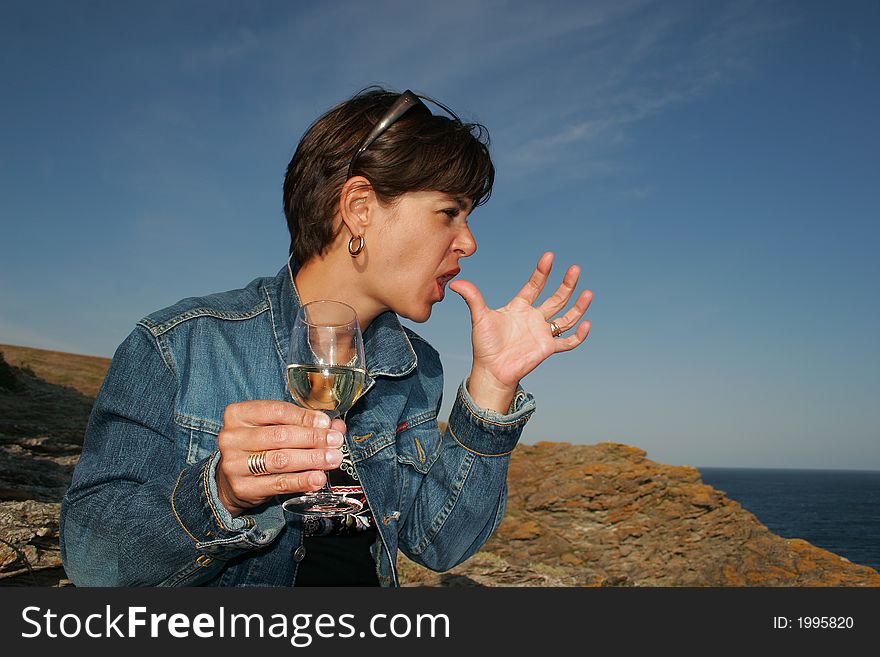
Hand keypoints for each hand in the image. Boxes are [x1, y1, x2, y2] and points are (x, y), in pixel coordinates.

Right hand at [215, 401, 345, 516]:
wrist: (231, 480)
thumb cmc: (257, 447)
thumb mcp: (274, 429)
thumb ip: (303, 424)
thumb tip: (335, 426)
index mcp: (238, 414)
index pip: (277, 411)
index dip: (305, 417)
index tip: (326, 423)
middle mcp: (232, 437)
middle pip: (280, 436)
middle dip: (313, 438)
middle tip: (335, 441)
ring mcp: (234, 464)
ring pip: (281, 460)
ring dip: (312, 459)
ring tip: (333, 459)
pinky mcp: (242, 487)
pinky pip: (278, 483)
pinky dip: (302, 481)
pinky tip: (318, 478)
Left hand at [448, 251, 591, 401]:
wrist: (491, 370)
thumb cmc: (484, 345)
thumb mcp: (479, 318)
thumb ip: (472, 298)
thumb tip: (456, 283)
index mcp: (519, 307)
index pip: (534, 285)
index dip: (542, 271)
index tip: (549, 256)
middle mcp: (534, 318)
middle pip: (556, 298)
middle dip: (566, 284)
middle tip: (575, 269)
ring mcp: (542, 333)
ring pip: (566, 317)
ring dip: (578, 306)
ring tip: (588, 293)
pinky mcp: (547, 348)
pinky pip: (568, 342)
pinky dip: (578, 335)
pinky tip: (587, 324)